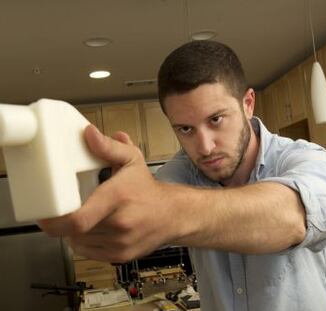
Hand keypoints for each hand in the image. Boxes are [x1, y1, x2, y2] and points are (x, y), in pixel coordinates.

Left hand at [38, 125, 177, 261]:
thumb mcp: (131, 161)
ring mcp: (120, 243)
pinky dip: (85, 241)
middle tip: (63, 210)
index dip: (54, 221)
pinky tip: (95, 228)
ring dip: (75, 231)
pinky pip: (88, 252)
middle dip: (65, 221)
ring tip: (87, 215)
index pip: (78, 219)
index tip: (44, 215)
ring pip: (78, 242)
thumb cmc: (149, 190)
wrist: (172, 215)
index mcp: (118, 197)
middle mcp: (120, 223)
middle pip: (75, 230)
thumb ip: (108, 147)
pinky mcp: (120, 256)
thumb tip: (89, 133)